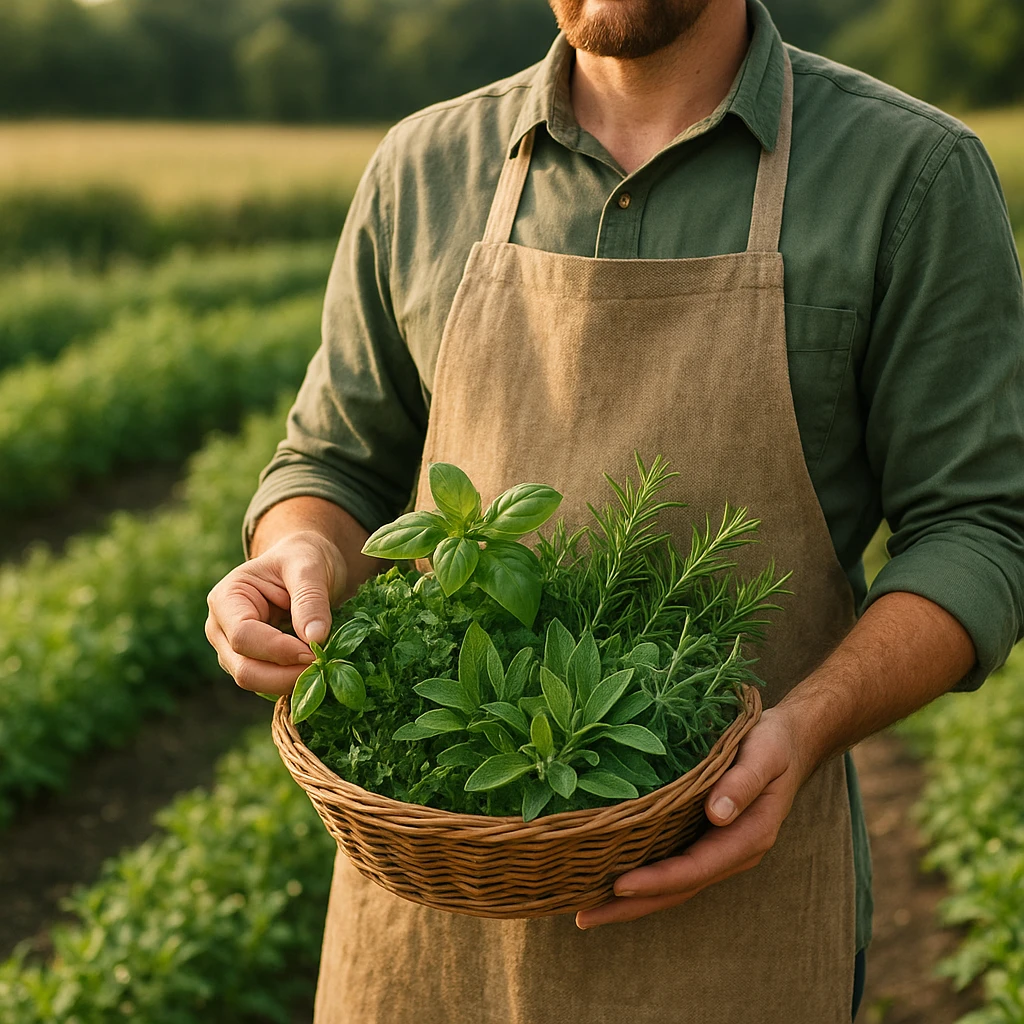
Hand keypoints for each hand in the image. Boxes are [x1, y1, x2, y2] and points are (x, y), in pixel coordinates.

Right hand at [205, 530, 345, 694]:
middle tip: (324, 667)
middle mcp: (220, 628)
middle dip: (285, 675)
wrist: (306, 563)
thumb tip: (315, 639)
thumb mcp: (310, 567)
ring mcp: (232, 650)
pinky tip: (316, 670)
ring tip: (324, 666)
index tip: (316, 652)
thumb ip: (310, 600)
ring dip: (290, 681)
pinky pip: (268, 683)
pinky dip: (292, 681)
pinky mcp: (251, 663)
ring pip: (255, 682)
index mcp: (226, 598)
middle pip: (244, 669)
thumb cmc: (303, 557)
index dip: (279, 650)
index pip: (244, 637)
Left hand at [574, 706, 812, 928]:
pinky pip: (672, 865)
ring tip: (586, 908)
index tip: (619, 885)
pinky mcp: (705, 839)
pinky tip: (611, 876)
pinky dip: (643, 877)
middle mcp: (731, 852)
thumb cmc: (774, 745)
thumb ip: (742, 783)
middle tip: (583, 915)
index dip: (657, 879)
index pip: (695, 867)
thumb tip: (717, 814)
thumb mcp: (764, 755)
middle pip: (677, 888)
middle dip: (631, 905)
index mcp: (748, 837)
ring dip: (632, 899)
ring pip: (672, 883)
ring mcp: (717, 849)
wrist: (789, 742)